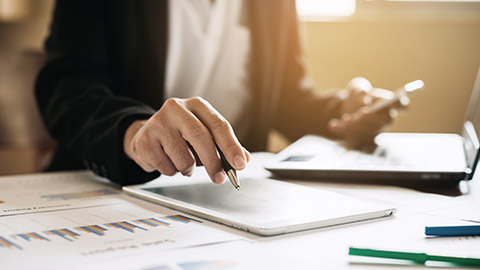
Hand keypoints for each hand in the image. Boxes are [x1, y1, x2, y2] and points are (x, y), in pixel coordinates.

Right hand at [123, 97, 249, 183]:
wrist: (147, 135)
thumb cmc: (181, 135)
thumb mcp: (205, 135)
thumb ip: (225, 147)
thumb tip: (243, 158)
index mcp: (197, 105)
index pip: (219, 124)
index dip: (231, 146)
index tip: (240, 163)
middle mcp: (176, 109)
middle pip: (201, 137)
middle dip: (214, 162)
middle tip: (220, 178)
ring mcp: (158, 123)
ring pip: (184, 158)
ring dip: (189, 169)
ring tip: (184, 162)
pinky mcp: (145, 140)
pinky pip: (167, 167)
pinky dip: (172, 171)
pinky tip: (167, 160)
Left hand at [328, 77, 408, 147]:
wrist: (343, 107)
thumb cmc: (357, 95)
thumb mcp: (357, 87)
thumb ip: (361, 88)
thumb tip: (364, 95)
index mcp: (388, 104)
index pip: (402, 104)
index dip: (400, 103)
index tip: (390, 100)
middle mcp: (385, 119)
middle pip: (386, 121)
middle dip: (374, 118)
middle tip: (362, 113)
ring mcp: (374, 131)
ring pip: (370, 132)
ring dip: (357, 125)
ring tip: (346, 118)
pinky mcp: (361, 139)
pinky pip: (354, 139)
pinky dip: (343, 131)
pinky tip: (333, 125)